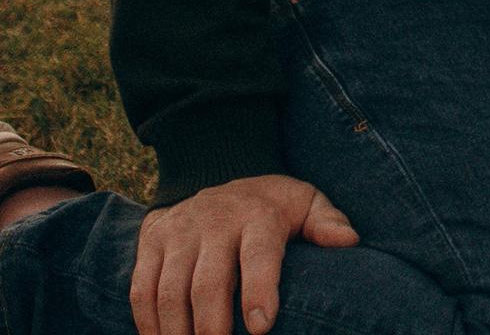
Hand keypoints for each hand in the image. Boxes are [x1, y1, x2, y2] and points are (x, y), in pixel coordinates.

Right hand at [131, 174, 357, 334]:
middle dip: (213, 326)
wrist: (213, 171)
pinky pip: (141, 289)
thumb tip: (348, 241)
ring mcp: (179, 232)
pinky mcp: (152, 241)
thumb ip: (325, 222)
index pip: (258, 256)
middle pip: (208, 283)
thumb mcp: (303, 202)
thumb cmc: (268, 204)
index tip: (261, 329)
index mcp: (258, 215)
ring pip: (169, 291)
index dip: (259, 293)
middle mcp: (215, 221)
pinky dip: (147, 323)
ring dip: (177, 332)